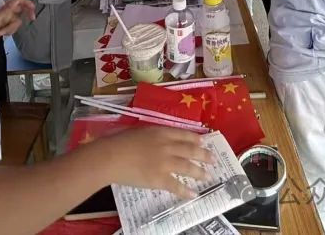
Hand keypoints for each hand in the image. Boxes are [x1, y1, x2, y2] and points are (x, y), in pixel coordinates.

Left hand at [0, 0, 34, 49]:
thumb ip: (6, 10)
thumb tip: (16, 0)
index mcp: (0, 6)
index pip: (16, 0)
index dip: (26, 2)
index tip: (33, 8)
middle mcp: (3, 11)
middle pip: (19, 8)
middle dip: (24, 14)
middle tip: (32, 19)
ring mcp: (4, 20)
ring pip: (17, 20)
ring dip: (13, 26)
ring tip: (3, 31)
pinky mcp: (3, 27)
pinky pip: (13, 27)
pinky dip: (10, 30)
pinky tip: (3, 34)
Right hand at [96, 127, 210, 197]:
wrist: (111, 156)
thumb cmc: (120, 141)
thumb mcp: (140, 131)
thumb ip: (153, 135)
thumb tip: (160, 139)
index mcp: (161, 132)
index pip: (184, 134)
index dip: (195, 138)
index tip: (203, 140)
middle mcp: (167, 146)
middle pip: (191, 150)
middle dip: (204, 154)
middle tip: (213, 159)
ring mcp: (165, 163)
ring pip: (188, 167)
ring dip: (200, 172)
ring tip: (208, 175)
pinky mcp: (160, 179)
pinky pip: (176, 186)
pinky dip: (186, 191)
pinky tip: (193, 194)